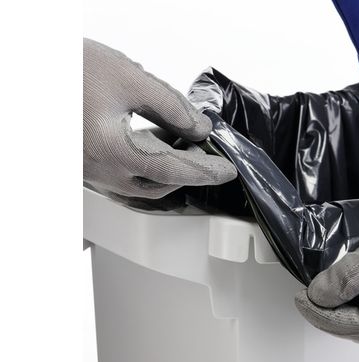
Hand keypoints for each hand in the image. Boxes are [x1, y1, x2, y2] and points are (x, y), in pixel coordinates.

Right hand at [83, 38, 235, 198]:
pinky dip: (148, 173)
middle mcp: (103, 172)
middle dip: (191, 175)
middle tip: (211, 162)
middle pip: (161, 186)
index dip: (206, 171)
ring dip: (170, 177)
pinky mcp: (86, 168)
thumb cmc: (68, 70)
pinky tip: (155, 157)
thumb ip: (170, 106)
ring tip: (188, 156)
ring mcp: (92, 174)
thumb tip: (199, 127)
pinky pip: (124, 181)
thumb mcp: (128, 78)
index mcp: (115, 152)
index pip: (176, 171)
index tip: (227, 170)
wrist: (25, 72)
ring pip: (142, 187)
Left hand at [295, 190, 358, 342]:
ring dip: (341, 309)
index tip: (302, 300)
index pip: (357, 325)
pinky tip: (343, 284)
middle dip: (330, 316)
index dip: (323, 316)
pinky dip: (354, 296)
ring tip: (320, 294)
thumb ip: (352, 276)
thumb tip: (320, 295)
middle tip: (305, 300)